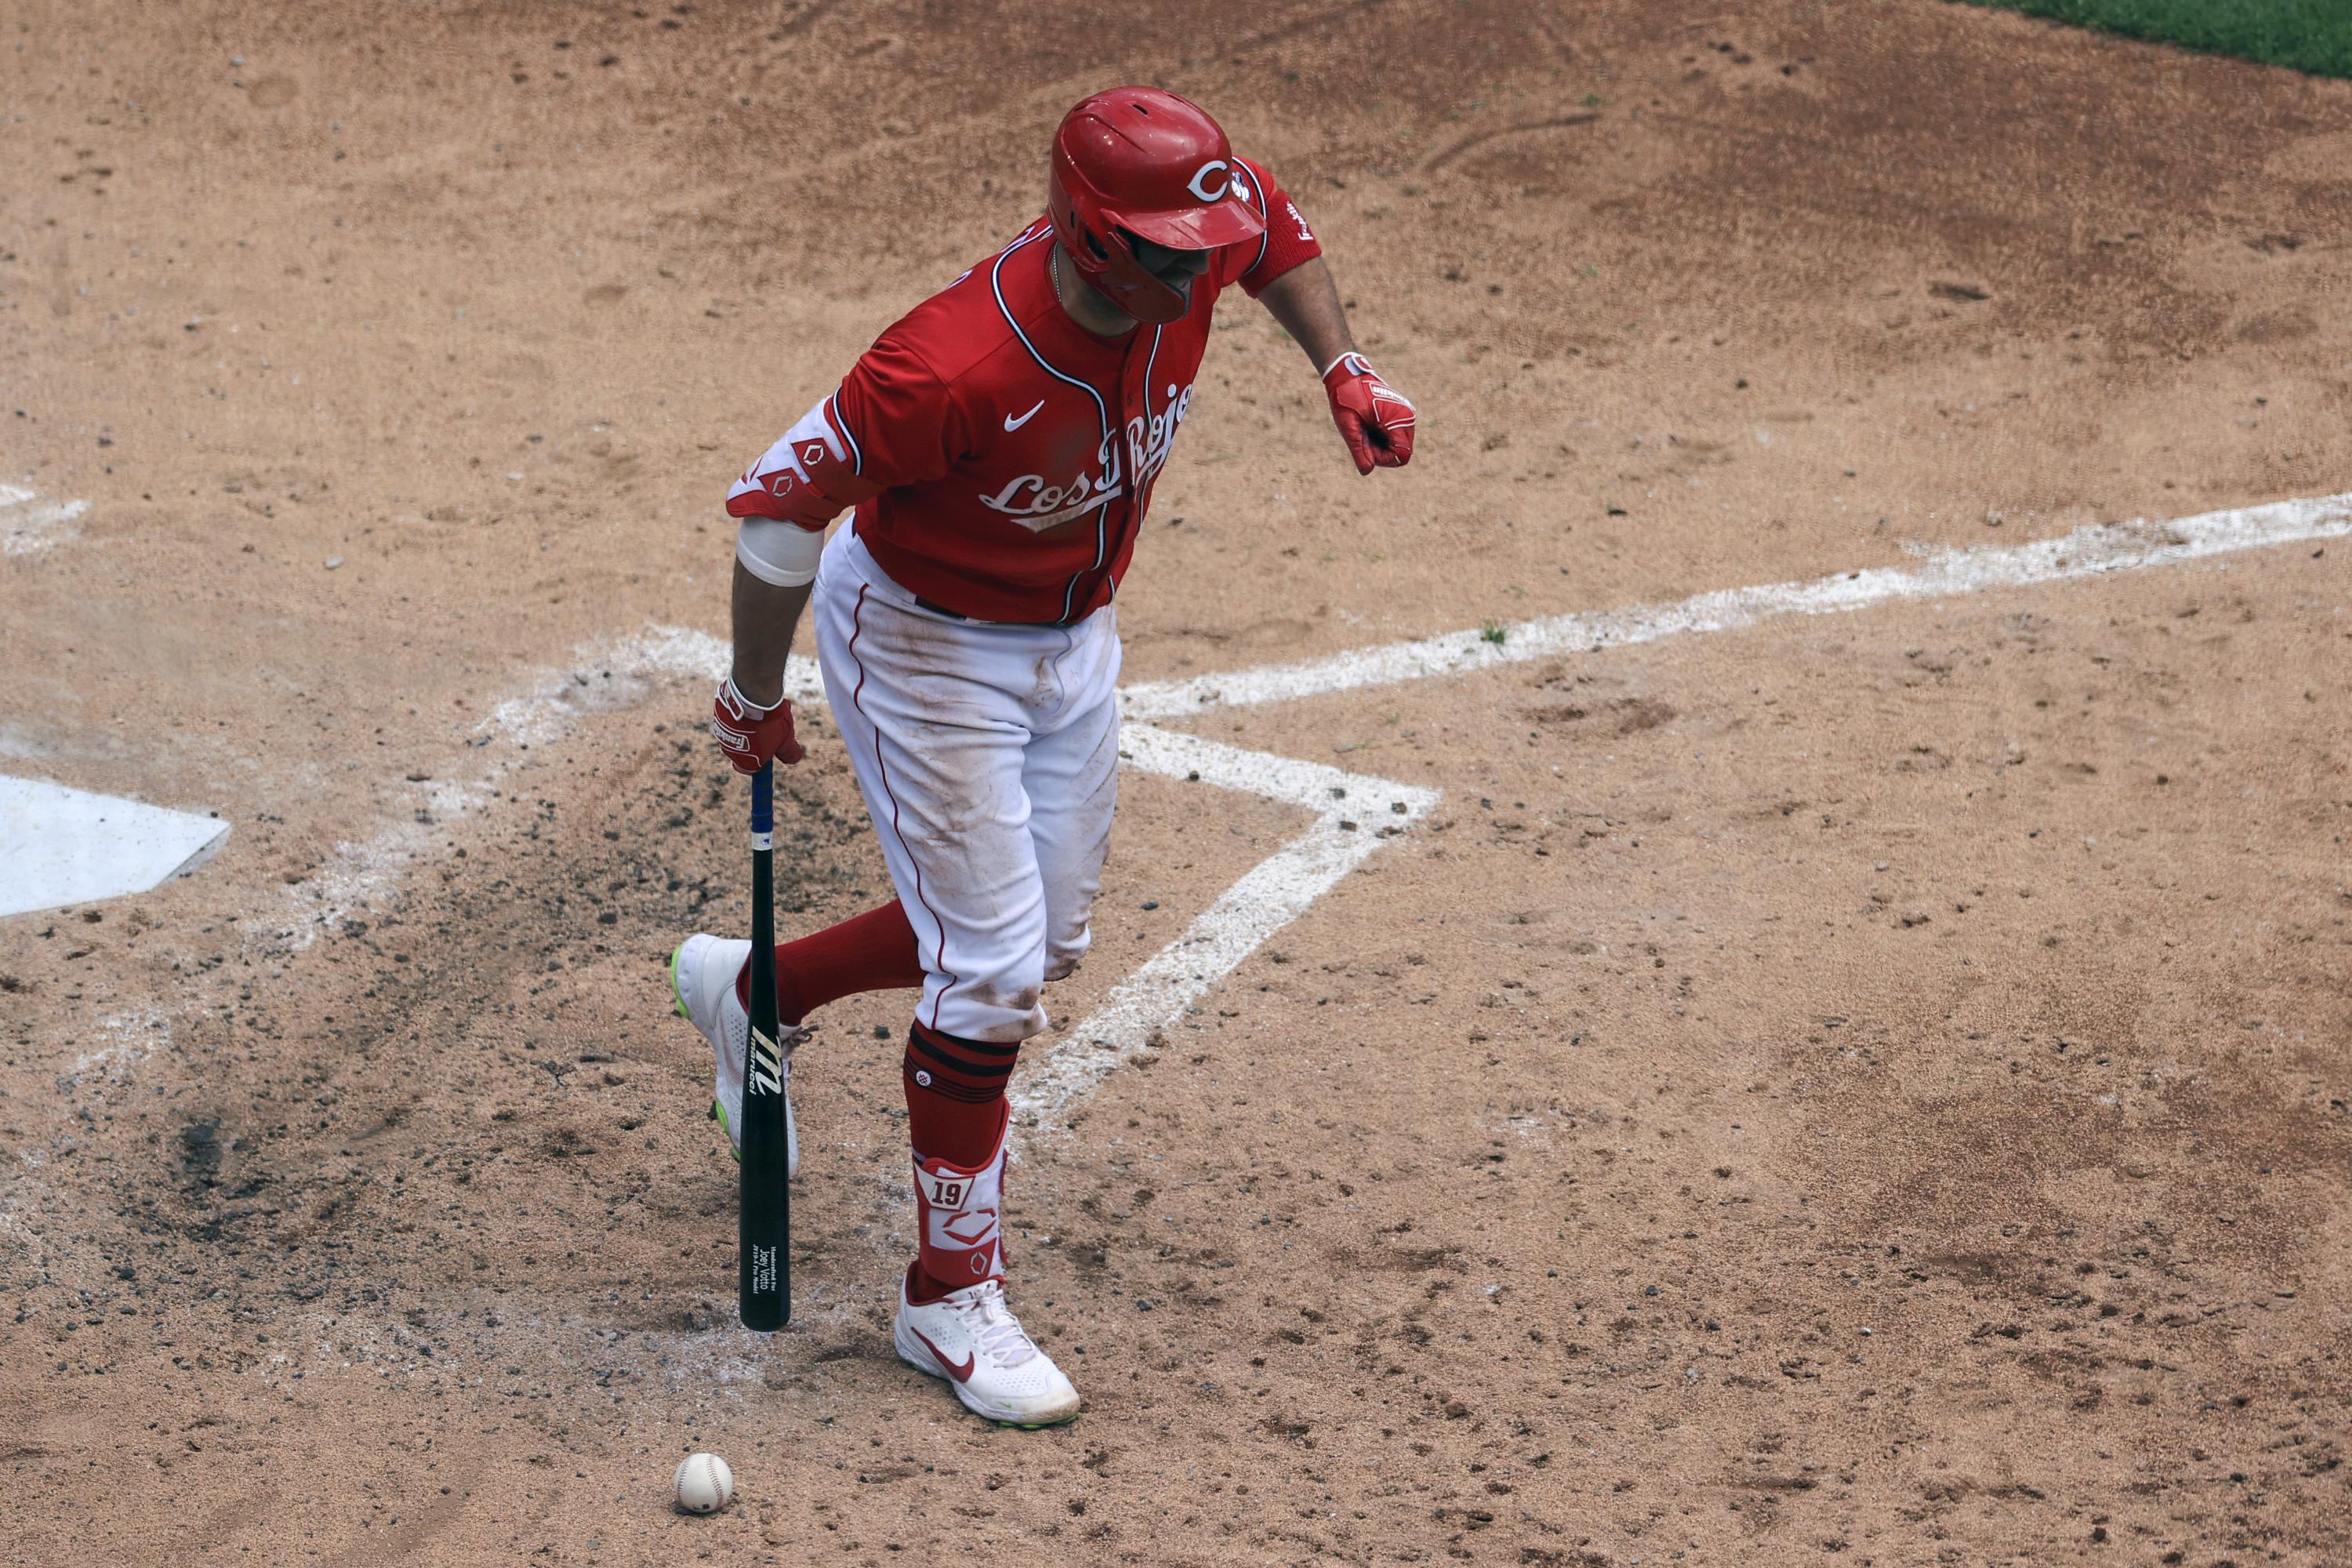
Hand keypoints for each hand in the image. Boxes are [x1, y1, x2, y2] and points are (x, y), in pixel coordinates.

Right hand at [711, 676, 803, 773]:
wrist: (753, 692)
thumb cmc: (770, 720)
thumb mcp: (786, 739)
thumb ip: (789, 753)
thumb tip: (794, 759)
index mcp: (744, 762)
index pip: (750, 769)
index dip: (761, 761)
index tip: (771, 751)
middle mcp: (728, 750)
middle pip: (744, 749)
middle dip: (758, 739)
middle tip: (773, 726)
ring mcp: (720, 731)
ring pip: (738, 730)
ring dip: (750, 724)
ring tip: (765, 711)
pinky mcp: (717, 712)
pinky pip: (731, 714)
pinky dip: (741, 710)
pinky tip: (753, 701)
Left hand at [1321, 352, 1415, 474]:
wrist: (1346, 375)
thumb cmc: (1346, 399)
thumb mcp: (1349, 427)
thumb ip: (1359, 451)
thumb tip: (1367, 471)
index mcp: (1399, 419)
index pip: (1401, 456)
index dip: (1382, 458)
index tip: (1365, 446)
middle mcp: (1408, 416)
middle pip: (1401, 451)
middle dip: (1381, 451)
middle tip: (1362, 435)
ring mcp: (1406, 413)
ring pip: (1398, 444)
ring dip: (1380, 443)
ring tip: (1364, 428)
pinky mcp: (1400, 412)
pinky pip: (1395, 434)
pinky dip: (1381, 435)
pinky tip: (1368, 423)